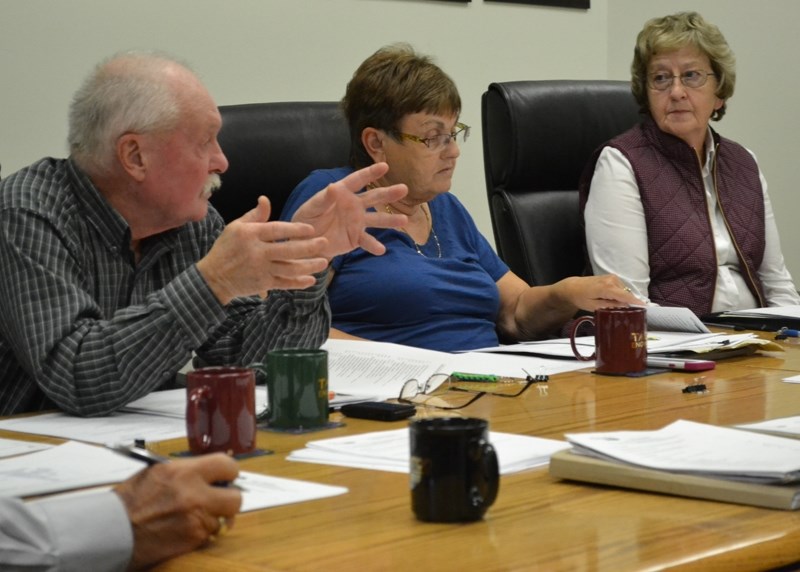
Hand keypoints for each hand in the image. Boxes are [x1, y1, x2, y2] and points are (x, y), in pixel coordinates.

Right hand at [114, 453, 240, 569]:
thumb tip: (213, 471)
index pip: (228, 466)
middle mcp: (194, 495)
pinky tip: (184, 528)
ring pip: (223, 519)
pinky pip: (209, 534)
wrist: (112, 529)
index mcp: (185, 473)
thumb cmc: (131, 501)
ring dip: (212, 518)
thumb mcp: (160, 472)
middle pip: (236, 498)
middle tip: (220, 499)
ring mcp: (195, 519)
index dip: (229, 472)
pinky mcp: (192, 539)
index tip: (226, 476)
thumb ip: (189, 470)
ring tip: (191, 515)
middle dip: (229, 499)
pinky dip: (201, 532)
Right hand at [197, 197, 329, 304]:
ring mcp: (261, 269)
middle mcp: (257, 252)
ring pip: (290, 268)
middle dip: (309, 247)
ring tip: (324, 262)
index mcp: (250, 234)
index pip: (277, 229)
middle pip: (288, 249)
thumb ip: (255, 215)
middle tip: (325, 243)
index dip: (295, 229)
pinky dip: (298, 282)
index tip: (311, 229)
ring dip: (309, 266)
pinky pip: (284, 283)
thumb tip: (265, 199)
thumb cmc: (226, 248)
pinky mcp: (263, 283)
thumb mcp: (236, 227)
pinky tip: (312, 279)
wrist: (213, 277)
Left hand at [291, 162, 407, 258]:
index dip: (371, 173)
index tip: (385, 166)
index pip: (358, 180)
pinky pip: (366, 241)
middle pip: (374, 198)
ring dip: (390, 220)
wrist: (306, 241)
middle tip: (404, 189)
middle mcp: (354, 205)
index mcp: (343, 193)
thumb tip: (334, 187)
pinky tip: (381, 250)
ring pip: (377, 220)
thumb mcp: (311, 208)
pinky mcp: (356, 238)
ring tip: (404, 221)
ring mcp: (357, 222)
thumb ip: (323, 199)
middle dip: (388, 193)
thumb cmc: (307, 219)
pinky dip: (373, 246)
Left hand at [556, 275, 644, 310]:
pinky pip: (621, 288)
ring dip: (622, 298)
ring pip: (624, 291)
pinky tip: (612, 299)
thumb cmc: (581, 298)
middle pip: (626, 294)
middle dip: (627, 303)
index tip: (645, 307)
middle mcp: (612, 280)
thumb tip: (624, 306)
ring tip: (612, 304)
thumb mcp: (594, 306)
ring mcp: (612, 277)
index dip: (636, 302)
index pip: (625, 296)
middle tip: (622, 312)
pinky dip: (619, 294)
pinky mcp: (612, 277)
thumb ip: (610, 305)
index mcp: (607, 288)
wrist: (573, 287)